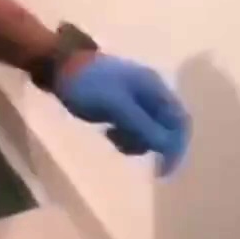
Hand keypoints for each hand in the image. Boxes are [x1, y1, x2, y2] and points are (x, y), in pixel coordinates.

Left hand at [55, 54, 190, 175]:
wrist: (59, 66)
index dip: (176, 147)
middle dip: (150, 142)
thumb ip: (143, 126)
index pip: (180, 122)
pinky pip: (133, 127)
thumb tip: (168, 148)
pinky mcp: (121, 106)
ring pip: (148, 130)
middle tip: (126, 148)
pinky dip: (124, 135)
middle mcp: (151, 93)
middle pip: (166, 127)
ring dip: (135, 140)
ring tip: (112, 136)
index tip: (163, 171)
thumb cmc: (89, 84)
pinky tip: (108, 132)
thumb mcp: (116, 106)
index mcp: (155, 88)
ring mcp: (136, 99)